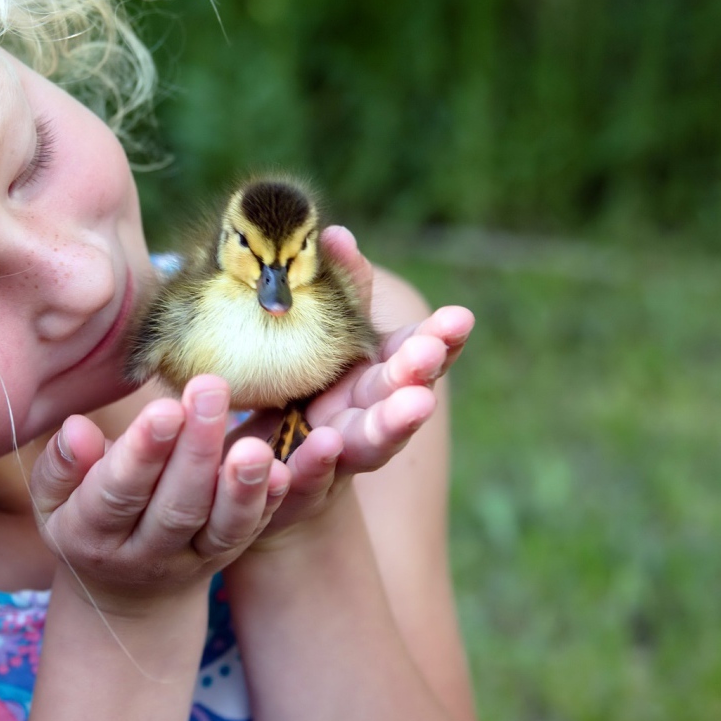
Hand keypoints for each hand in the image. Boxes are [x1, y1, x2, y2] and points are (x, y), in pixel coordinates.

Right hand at [31, 376, 292, 612]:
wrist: (125, 589)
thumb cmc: (85, 517)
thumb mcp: (53, 498)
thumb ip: (62, 466)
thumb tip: (76, 429)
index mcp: (91, 532)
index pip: (118, 491)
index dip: (142, 452)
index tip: (165, 407)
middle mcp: (143, 553)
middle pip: (175, 505)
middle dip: (196, 450)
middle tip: (212, 390)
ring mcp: (189, 558)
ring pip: (220, 527)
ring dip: (241, 486)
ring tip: (255, 445)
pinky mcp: (224, 555)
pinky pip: (248, 532)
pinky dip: (267, 504)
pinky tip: (283, 471)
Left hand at [247, 226, 473, 536]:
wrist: (260, 467)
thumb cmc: (299, 384)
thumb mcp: (320, 334)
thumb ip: (338, 291)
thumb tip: (336, 234)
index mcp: (377, 375)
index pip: (417, 354)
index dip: (440, 340)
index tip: (460, 318)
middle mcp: (368, 417)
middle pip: (400, 396)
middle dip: (417, 374)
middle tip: (431, 353)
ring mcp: (340, 456)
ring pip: (370, 442)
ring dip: (394, 423)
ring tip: (414, 403)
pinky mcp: (301, 487)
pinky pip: (309, 477)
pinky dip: (319, 463)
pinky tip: (325, 444)